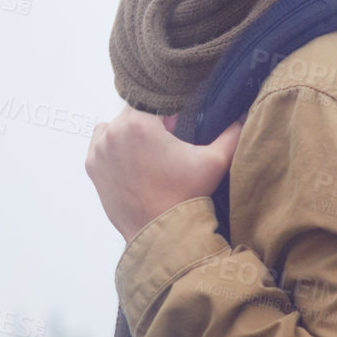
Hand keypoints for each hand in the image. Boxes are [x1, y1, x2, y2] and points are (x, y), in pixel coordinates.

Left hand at [86, 106, 243, 241]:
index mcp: (138, 123)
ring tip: (148, 157)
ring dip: (130, 134)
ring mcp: (99, 151)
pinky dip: (114, 149)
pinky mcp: (92, 168)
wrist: (161, 235)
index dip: (168, 114)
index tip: (177, 131)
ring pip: (115, 127)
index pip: (154, 102)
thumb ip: (232, 133)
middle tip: (166, 148)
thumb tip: (244, 115)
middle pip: (133, 113)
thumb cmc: (186, 197)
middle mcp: (112, 132)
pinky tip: (132, 165)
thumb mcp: (214, 162)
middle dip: (150, 125)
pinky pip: (101, 145)